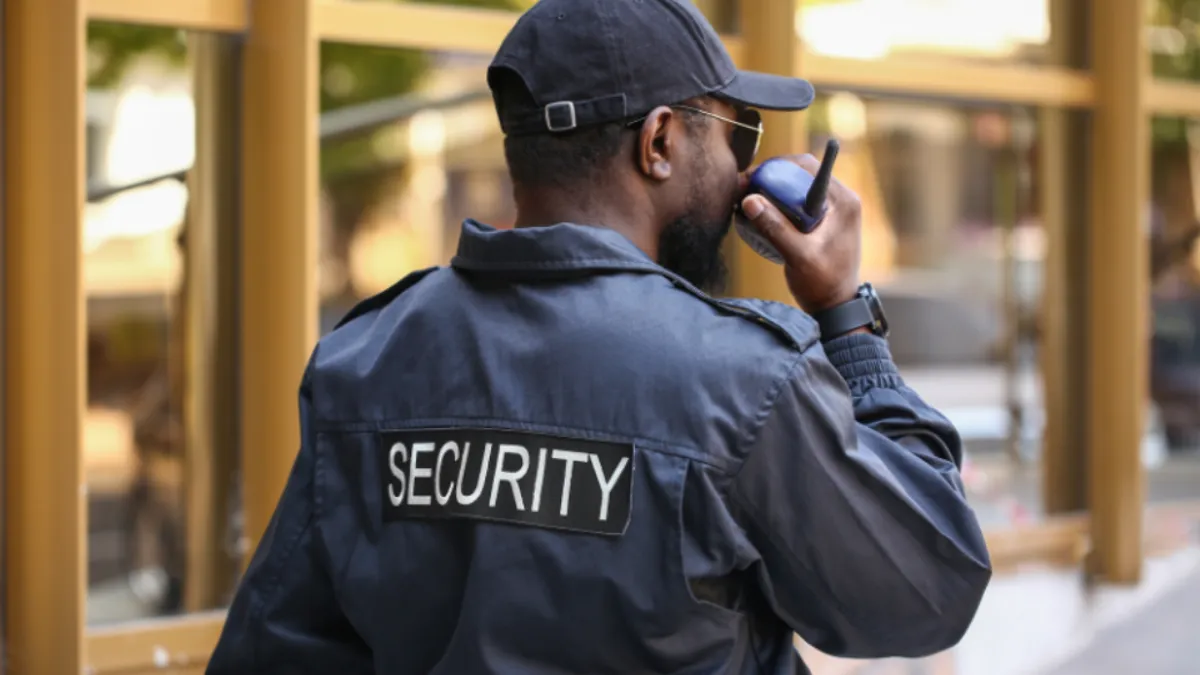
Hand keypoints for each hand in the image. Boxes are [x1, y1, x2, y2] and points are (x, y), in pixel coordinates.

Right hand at [740, 154, 861, 313]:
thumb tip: (749, 200)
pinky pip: (798, 200)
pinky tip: (760, 212)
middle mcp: (841, 199)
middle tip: (744, 189)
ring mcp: (833, 208)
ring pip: (798, 186)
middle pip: (801, 173)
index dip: (777, 167)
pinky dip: (779, 202)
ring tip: (747, 200)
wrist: (835, 306)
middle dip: (771, 177)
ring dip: (772, 190)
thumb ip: (775, 228)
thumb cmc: (822, 284)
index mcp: (843, 201)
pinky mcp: (824, 219)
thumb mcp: (797, 256)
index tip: (752, 178)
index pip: (809, 167)